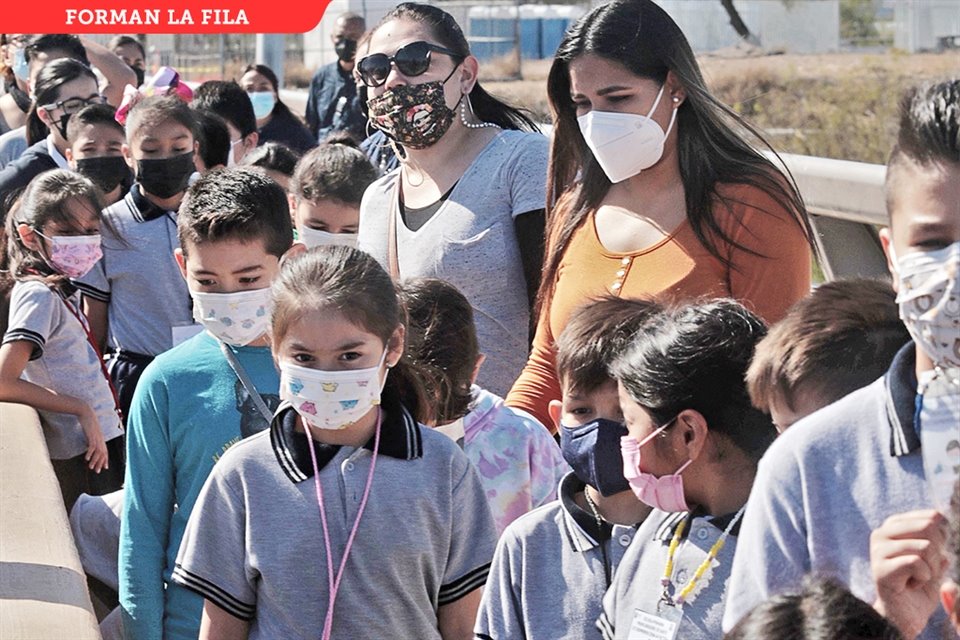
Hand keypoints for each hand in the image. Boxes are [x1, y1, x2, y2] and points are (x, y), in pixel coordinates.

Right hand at [78, 405, 108, 472]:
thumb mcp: (90, 431)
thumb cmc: (87, 421)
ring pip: (98, 452)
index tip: (104, 467)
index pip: (105, 451)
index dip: (105, 460)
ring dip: (95, 460)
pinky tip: (86, 459)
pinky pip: (92, 446)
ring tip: (91, 468)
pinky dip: (90, 453)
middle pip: (103, 453)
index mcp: (101, 438)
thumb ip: (91, 438)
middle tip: (97, 471)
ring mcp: (97, 437)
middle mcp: (100, 439)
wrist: (86, 412)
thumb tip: (89, 444)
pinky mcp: (92, 435)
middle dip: (101, 463)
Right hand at [871, 509, 948, 638]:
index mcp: (893, 526)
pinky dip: (923, 578)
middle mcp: (881, 533)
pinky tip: (910, 585)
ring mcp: (878, 550)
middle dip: (938, 553)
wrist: (904, 618)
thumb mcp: (934, 562)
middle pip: (929, 527)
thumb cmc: (919, 590)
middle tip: (924, 569)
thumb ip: (938, 542)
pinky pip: (917, 564)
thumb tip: (942, 521)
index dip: (943, 539)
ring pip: (926, 548)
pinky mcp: (880, 569)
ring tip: (915, 579)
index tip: (931, 557)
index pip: (933, 517)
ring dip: (931, 569)